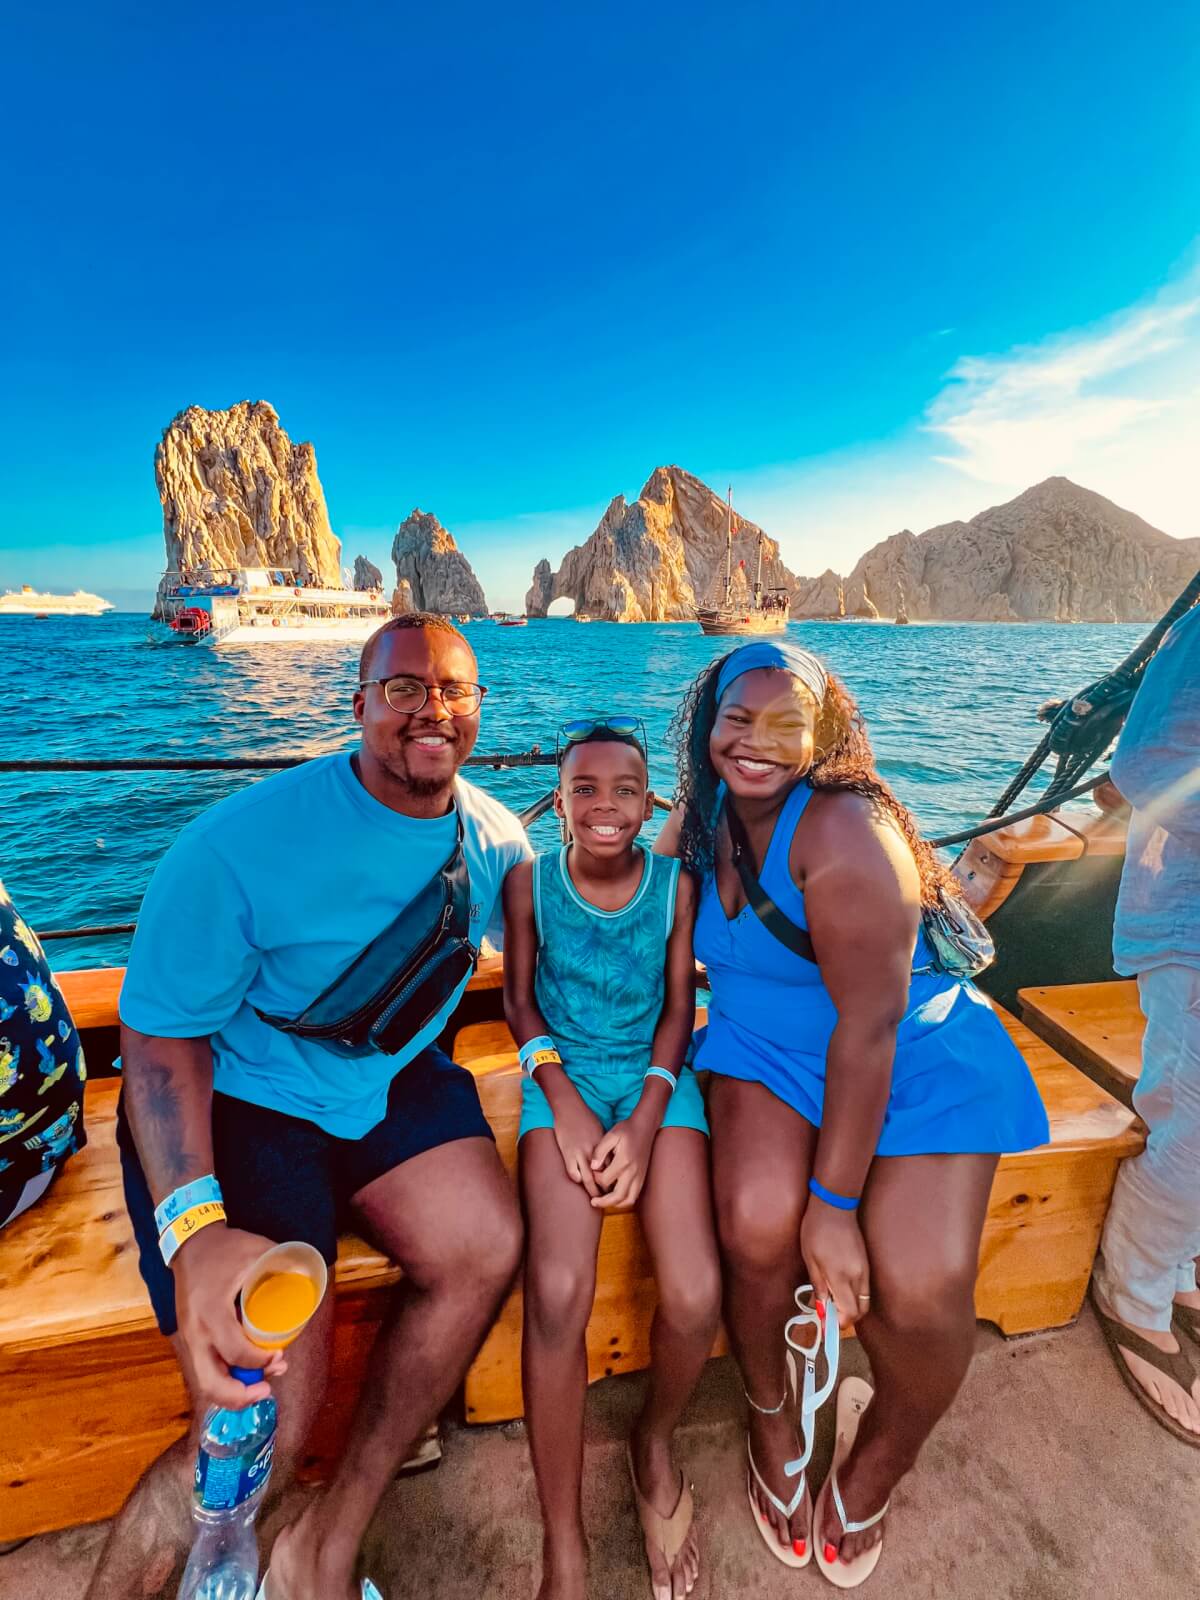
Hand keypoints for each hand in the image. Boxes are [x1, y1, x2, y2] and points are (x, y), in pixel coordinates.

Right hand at [174, 1225, 288, 1408]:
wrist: (190, 1245)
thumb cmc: (225, 1249)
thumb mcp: (257, 1250)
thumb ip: (284, 1263)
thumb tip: (312, 1277)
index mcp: (211, 1312)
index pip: (234, 1352)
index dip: (260, 1360)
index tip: (279, 1355)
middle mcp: (196, 1332)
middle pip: (211, 1382)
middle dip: (240, 1396)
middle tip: (265, 1390)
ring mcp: (190, 1339)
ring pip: (205, 1382)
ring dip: (233, 1391)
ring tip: (260, 1385)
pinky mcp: (190, 1340)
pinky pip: (205, 1370)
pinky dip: (225, 1379)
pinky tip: (247, 1373)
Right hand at [552, 1096, 606, 1197]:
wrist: (570, 1107)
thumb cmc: (586, 1117)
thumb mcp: (601, 1131)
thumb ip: (606, 1146)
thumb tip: (612, 1159)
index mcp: (604, 1147)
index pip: (612, 1168)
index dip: (615, 1180)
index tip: (618, 1188)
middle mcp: (594, 1152)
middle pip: (602, 1177)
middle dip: (606, 1191)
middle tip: (608, 1199)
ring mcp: (580, 1153)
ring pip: (588, 1179)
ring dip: (592, 1190)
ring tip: (595, 1198)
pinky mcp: (567, 1153)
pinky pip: (573, 1173)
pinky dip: (577, 1179)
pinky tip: (580, 1182)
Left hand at [589, 1115, 656, 1210]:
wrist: (645, 1127)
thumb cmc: (626, 1130)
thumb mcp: (611, 1135)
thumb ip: (600, 1151)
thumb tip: (593, 1167)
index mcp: (624, 1161)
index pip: (605, 1180)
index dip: (595, 1179)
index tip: (592, 1173)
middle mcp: (633, 1172)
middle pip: (618, 1196)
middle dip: (603, 1202)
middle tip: (593, 1202)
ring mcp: (639, 1176)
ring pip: (628, 1200)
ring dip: (614, 1204)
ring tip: (603, 1202)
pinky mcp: (642, 1178)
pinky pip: (634, 1196)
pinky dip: (624, 1201)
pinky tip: (615, 1197)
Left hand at [800, 1200, 869, 1330]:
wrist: (835, 1206)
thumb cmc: (817, 1229)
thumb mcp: (810, 1259)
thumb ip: (818, 1286)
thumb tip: (821, 1308)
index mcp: (841, 1276)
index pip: (848, 1313)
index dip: (838, 1324)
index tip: (825, 1326)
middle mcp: (858, 1276)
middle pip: (860, 1311)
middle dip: (846, 1319)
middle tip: (828, 1316)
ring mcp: (865, 1269)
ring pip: (864, 1300)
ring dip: (851, 1307)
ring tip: (833, 1302)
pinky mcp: (867, 1263)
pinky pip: (865, 1288)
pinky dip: (855, 1296)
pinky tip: (840, 1289)